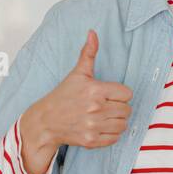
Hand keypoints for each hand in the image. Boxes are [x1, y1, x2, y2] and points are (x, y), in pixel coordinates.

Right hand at [20, 30, 132, 173]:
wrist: (46, 121)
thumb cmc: (63, 96)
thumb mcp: (77, 73)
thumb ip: (88, 54)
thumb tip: (92, 33)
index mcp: (95, 90)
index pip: (127, 94)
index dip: (120, 94)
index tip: (109, 94)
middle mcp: (96, 109)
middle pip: (127, 110)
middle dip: (119, 107)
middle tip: (106, 106)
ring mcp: (94, 126)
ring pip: (123, 124)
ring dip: (117, 121)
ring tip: (105, 116)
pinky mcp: (91, 140)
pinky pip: (115, 138)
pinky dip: (111, 134)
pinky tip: (101, 127)